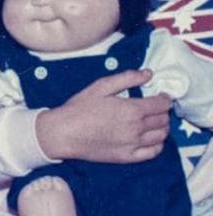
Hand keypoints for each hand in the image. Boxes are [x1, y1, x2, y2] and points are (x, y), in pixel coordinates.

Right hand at [36, 69, 171, 162]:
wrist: (63, 133)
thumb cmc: (79, 107)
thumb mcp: (100, 87)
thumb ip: (126, 78)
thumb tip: (148, 73)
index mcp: (132, 109)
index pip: (161, 104)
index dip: (165, 99)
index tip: (162, 96)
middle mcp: (137, 128)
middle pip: (163, 120)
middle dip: (163, 112)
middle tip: (155, 108)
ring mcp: (134, 145)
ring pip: (161, 136)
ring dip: (162, 127)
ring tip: (153, 122)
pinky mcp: (128, 157)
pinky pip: (153, 152)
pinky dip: (158, 144)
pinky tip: (150, 138)